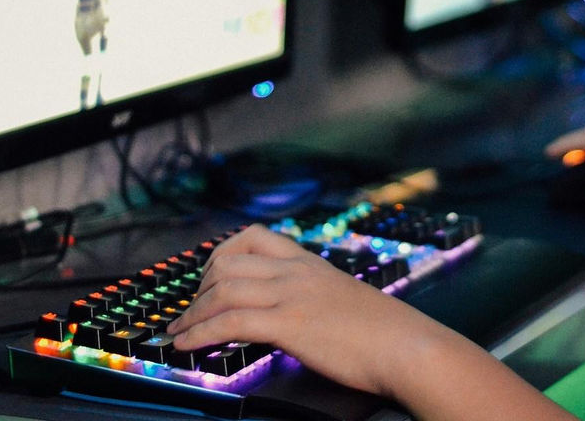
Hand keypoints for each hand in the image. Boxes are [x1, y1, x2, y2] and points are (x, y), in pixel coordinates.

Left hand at [166, 225, 451, 398]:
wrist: (408, 347)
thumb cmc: (384, 333)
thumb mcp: (343, 300)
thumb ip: (313, 297)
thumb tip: (290, 314)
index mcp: (309, 262)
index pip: (253, 236)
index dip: (220, 256)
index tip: (207, 280)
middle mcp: (297, 271)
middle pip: (227, 263)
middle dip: (197, 290)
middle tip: (187, 315)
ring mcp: (293, 294)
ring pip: (222, 291)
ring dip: (190, 316)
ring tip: (175, 335)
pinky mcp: (290, 324)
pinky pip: (230, 322)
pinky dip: (199, 334)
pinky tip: (186, 347)